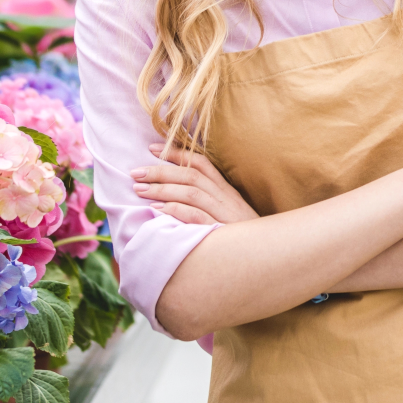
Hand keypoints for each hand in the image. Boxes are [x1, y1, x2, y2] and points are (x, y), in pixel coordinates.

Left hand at [134, 144, 260, 224]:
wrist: (267, 254)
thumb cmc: (242, 235)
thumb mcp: (229, 212)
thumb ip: (208, 200)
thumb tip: (176, 191)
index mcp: (226, 190)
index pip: (201, 162)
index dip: (176, 153)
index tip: (153, 149)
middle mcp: (225, 197)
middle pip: (191, 175)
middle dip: (161, 170)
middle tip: (135, 172)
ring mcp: (223, 213)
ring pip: (190, 192)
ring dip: (162, 189)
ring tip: (139, 189)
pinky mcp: (220, 230)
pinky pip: (195, 216)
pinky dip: (174, 210)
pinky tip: (155, 210)